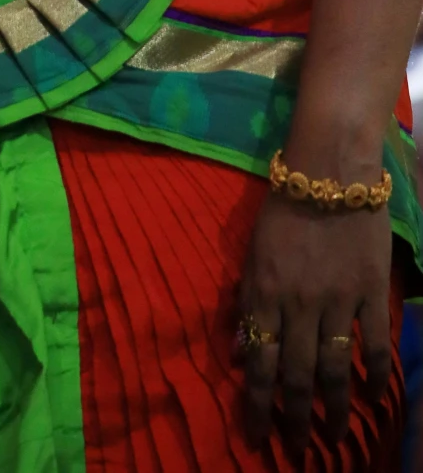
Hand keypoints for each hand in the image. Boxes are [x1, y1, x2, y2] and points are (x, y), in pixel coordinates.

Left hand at [238, 192, 392, 457]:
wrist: (329, 172)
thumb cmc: (283, 210)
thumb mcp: (252, 254)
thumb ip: (248, 302)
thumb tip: (242, 352)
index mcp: (265, 294)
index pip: (259, 364)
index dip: (258, 406)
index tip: (258, 438)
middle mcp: (301, 305)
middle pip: (297, 375)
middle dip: (296, 418)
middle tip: (298, 451)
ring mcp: (340, 301)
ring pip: (336, 368)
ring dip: (336, 409)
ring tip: (336, 437)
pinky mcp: (372, 292)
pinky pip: (375, 342)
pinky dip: (375, 374)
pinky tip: (374, 397)